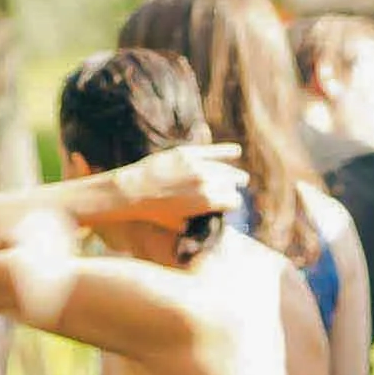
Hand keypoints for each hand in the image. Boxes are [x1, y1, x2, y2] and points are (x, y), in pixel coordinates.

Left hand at [111, 143, 246, 226]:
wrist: (133, 191)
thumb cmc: (156, 211)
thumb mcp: (181, 223)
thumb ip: (200, 219)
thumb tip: (213, 217)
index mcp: (208, 202)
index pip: (234, 201)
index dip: (233, 204)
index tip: (232, 204)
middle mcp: (206, 183)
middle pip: (231, 185)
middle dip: (234, 189)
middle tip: (238, 189)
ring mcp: (197, 166)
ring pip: (225, 169)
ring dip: (234, 174)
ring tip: (241, 178)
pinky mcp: (187, 153)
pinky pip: (213, 151)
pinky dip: (226, 151)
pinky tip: (236, 151)